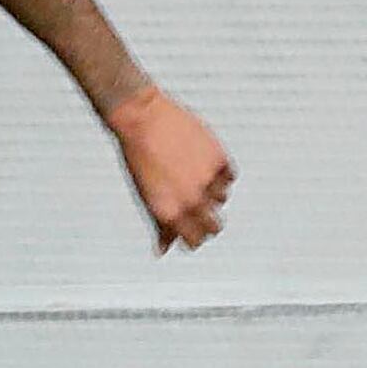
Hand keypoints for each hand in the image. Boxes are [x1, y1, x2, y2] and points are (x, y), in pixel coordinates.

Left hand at [108, 85, 232, 248]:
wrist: (141, 117)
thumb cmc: (138, 155)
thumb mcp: (145, 196)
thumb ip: (160, 225)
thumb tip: (163, 249)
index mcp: (170, 212)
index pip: (195, 241)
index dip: (194, 237)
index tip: (192, 229)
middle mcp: (191, 199)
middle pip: (215, 227)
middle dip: (209, 220)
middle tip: (200, 206)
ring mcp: (207, 179)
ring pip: (222, 198)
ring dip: (212, 190)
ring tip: (192, 172)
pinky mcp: (219, 159)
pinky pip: (228, 176)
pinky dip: (219, 171)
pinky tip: (202, 160)